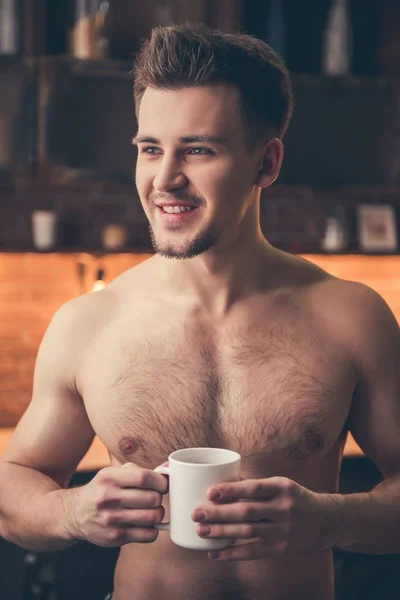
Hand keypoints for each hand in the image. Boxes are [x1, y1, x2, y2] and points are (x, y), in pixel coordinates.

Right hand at [70, 462, 167, 546]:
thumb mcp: (114, 473)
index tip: (162, 484)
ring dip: (158, 514)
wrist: (76, 513)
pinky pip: (148, 535)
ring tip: (152, 510)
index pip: (144, 477)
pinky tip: (146, 524)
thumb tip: (168, 468)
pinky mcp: (115, 537)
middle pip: (151, 498)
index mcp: (109, 477)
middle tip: (154, 498)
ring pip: (152, 517)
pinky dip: (153, 530)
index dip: (160, 481)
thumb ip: (139, 470)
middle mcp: (108, 498)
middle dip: (158, 498)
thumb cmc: (103, 489)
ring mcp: (111, 519)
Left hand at [192, 477, 335, 560]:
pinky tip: (215, 553)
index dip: (231, 490)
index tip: (210, 492)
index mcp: (282, 488)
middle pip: (247, 512)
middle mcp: (284, 509)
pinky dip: (232, 554)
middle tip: (197, 513)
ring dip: (221, 533)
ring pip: (247, 532)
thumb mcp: (282, 485)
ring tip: (201, 531)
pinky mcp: (282, 549)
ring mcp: (283, 531)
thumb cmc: (296, 498)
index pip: (253, 488)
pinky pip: (253, 552)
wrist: (327, 521)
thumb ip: (256, 487)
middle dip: (219, 513)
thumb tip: (222, 484)